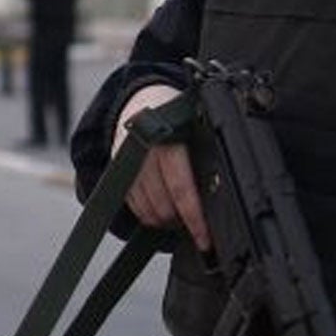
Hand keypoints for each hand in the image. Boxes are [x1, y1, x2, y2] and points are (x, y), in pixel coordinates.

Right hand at [113, 84, 208, 249]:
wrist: (143, 97)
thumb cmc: (177, 116)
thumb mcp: (196, 129)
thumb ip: (204, 155)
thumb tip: (221, 192)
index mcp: (168, 139)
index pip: (181, 188)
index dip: (194, 217)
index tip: (204, 238)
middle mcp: (144, 150)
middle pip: (162, 204)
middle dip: (180, 221)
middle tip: (196, 226)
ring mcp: (126, 160)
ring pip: (146, 208)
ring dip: (163, 220)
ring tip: (178, 217)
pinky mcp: (115, 168)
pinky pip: (131, 203)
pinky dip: (146, 213)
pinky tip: (160, 210)